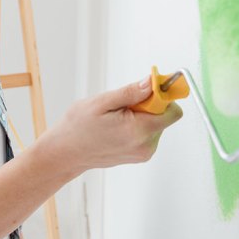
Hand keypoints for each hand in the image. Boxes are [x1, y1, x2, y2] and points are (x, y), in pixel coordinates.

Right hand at [45, 78, 182, 172]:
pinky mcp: (139, 155)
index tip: (148, 89)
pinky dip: (138, 125)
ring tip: (117, 118)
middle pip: (164, 116)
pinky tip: (118, 126)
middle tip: (123, 105)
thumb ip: (131, 92)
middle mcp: (145, 146)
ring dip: (142, 115)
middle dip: (148, 105)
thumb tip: (152, 83)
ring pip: (156, 124)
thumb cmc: (78, 127)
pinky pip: (148, 133)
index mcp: (138, 131)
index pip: (172, 111)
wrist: (66, 152)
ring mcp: (143, 153)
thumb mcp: (102, 102)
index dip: (163, 96)